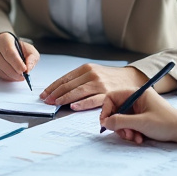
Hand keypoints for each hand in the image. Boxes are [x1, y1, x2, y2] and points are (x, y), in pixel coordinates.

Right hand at [0, 32, 38, 81]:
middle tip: (24, 76)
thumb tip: (28, 69)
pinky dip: (9, 78)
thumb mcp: (29, 49)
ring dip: (13, 76)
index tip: (24, 69)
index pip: (9, 52)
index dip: (17, 62)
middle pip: (4, 62)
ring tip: (21, 76)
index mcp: (5, 40)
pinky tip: (14, 76)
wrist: (7, 48)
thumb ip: (32, 58)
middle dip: (15, 72)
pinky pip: (0, 75)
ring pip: (1, 70)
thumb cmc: (19, 48)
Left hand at [41, 64, 165, 110]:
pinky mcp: (109, 94)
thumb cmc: (110, 78)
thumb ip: (79, 79)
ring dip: (65, 98)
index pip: (65, 78)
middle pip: (69, 85)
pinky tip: (73, 107)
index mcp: (86, 68)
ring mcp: (101, 84)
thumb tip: (59, 90)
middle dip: (55, 94)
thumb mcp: (94, 72)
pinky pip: (93, 100)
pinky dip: (82, 103)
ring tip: (55, 103)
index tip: (44, 94)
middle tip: (46, 101)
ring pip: (78, 92)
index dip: (53, 87)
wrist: (132, 78)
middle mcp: (92, 75)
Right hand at [98, 88, 176, 143]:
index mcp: (136, 93)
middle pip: (116, 110)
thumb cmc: (166, 123)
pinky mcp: (142, 118)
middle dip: (118, 124)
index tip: (106, 123)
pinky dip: (131, 132)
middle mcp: (136, 99)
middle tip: (124, 134)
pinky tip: (139, 138)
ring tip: (134, 138)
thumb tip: (105, 123)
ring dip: (125, 130)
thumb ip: (120, 121)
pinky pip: (129, 124)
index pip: (112, 97)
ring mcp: (139, 109)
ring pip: (122, 119)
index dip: (106, 110)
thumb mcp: (141, 123)